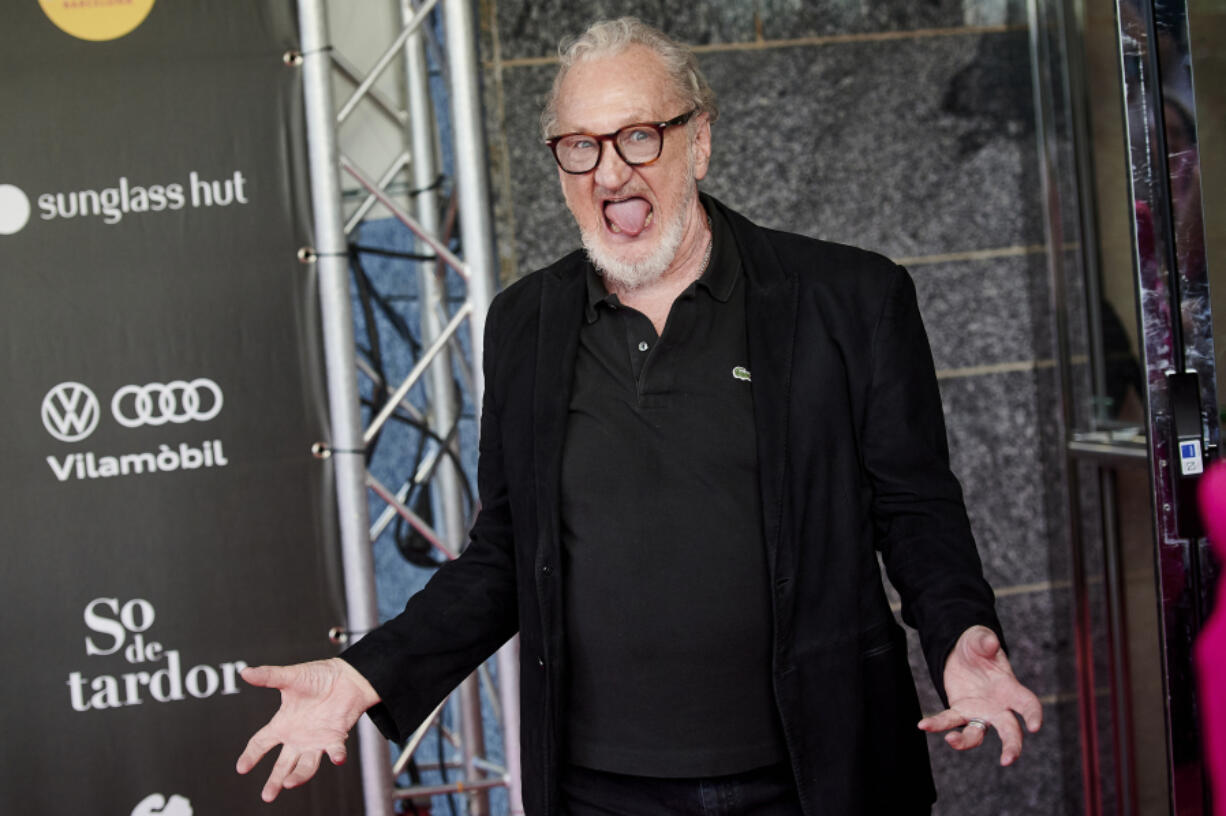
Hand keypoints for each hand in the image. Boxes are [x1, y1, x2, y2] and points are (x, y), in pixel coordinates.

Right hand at [236, 658, 380, 801]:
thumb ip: (268, 677)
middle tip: (267, 796)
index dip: (251, 755)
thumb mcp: (290, 678)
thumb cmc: (318, 677)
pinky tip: (337, 759)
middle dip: (275, 780)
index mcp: (283, 724)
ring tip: (289, 783)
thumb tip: (245, 671)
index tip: (241, 768)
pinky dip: (337, 755)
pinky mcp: (335, 738)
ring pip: (305, 765)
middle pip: (282, 765)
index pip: (261, 743)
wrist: (347, 676)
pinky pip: (335, 751)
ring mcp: (316, 740)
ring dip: (299, 776)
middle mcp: (297, 737)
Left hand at [917, 625, 1041, 765]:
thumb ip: (986, 641)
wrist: (962, 652)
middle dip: (1012, 746)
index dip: (1033, 714)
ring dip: (966, 742)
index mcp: (1010, 689)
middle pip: (1009, 730)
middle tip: (1008, 760)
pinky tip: (923, 724)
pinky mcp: (959, 711)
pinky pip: (949, 721)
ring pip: (977, 734)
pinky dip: (937, 724)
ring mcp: (978, 712)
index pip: (1027, 704)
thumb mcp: (981, 639)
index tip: (1034, 726)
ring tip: (951, 740)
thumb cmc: (979, 646)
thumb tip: (990, 642)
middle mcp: (998, 706)